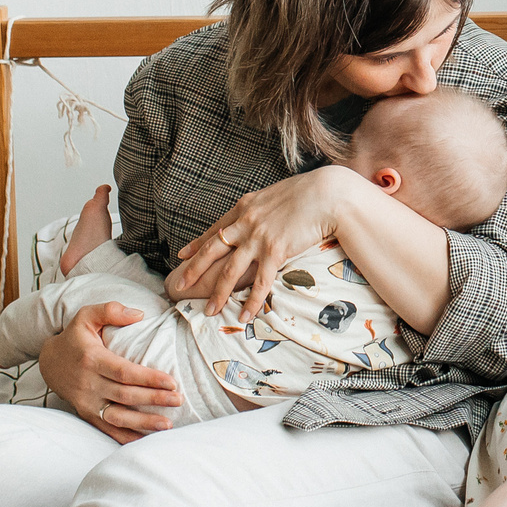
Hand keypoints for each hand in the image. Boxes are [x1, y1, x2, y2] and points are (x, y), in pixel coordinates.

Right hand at [39, 301, 184, 443]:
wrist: (49, 362)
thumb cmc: (74, 337)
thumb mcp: (86, 316)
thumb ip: (110, 310)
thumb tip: (139, 314)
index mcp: (92, 359)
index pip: (124, 372)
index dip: (148, 378)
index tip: (172, 382)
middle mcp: (88, 384)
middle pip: (125, 395)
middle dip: (153, 400)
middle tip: (178, 401)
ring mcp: (86, 402)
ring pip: (117, 417)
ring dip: (143, 423)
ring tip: (167, 425)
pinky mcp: (86, 414)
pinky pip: (107, 429)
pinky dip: (126, 437)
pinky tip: (146, 440)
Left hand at [167, 166, 352, 312]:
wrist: (327, 193)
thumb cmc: (309, 192)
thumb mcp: (276, 195)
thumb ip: (263, 208)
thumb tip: (263, 214)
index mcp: (245, 207)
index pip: (215, 229)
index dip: (197, 244)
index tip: (183, 255)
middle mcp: (245, 222)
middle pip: (212, 250)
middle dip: (194, 270)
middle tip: (180, 286)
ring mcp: (258, 238)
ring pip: (230, 271)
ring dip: (218, 293)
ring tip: (209, 311)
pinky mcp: (275, 251)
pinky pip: (259, 282)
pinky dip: (251, 301)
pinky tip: (244, 315)